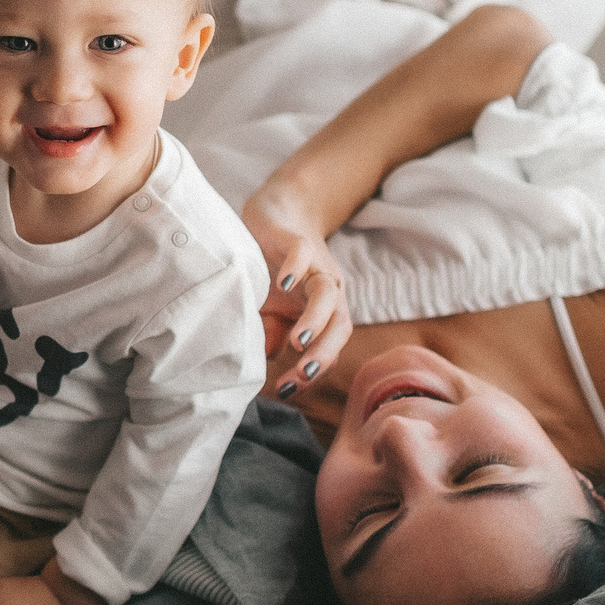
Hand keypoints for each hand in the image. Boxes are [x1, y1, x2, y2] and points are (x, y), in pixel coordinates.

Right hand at [242, 192, 351, 400]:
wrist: (275, 215)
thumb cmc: (273, 268)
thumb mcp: (269, 310)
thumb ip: (272, 335)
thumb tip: (265, 363)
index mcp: (324, 312)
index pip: (328, 347)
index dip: (311, 369)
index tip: (285, 389)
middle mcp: (327, 291)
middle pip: (340, 324)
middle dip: (325, 352)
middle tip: (304, 373)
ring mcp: (315, 265)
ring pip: (328, 293)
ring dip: (317, 319)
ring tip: (299, 341)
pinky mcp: (298, 239)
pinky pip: (304, 254)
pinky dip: (297, 269)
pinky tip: (283, 285)